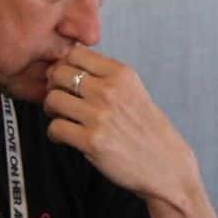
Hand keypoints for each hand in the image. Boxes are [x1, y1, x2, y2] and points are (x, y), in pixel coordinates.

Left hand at [43, 45, 198, 209]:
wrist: (165, 164)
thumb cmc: (148, 129)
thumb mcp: (135, 90)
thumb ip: (107, 77)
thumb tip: (70, 67)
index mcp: (122, 74)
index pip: (75, 53)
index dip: (64, 65)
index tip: (65, 78)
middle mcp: (111, 91)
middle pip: (59, 73)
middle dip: (53, 86)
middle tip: (60, 98)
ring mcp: (100, 116)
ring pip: (52, 100)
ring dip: (52, 110)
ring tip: (62, 118)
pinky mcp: (92, 141)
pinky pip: (55, 128)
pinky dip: (55, 134)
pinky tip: (66, 137)